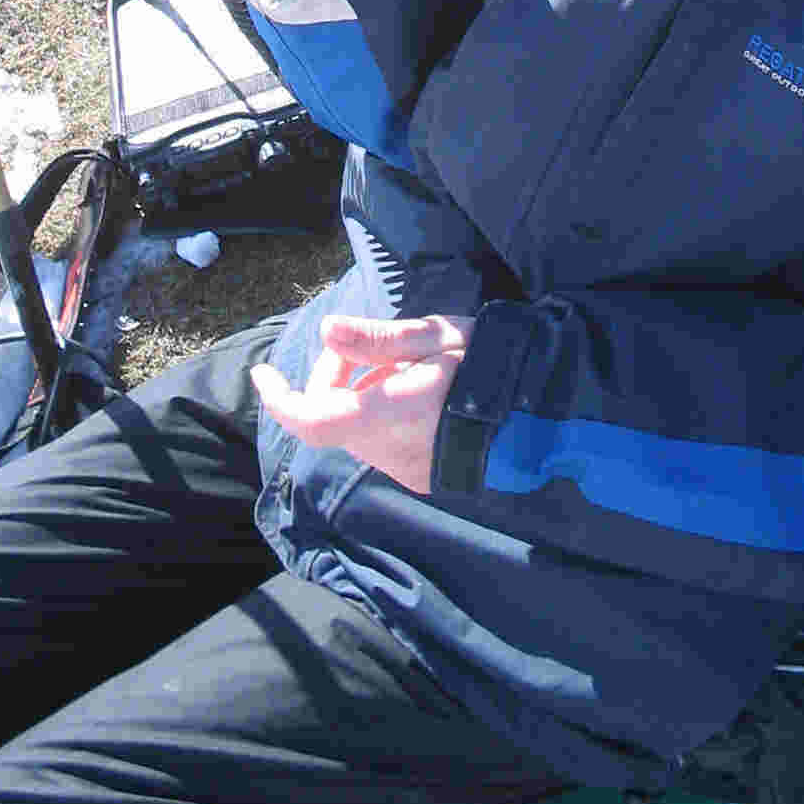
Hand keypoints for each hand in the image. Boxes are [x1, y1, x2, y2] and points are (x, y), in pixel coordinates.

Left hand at [251, 314, 475, 494]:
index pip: (312, 418)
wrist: (541, 421)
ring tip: (404, 366)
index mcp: (390, 414)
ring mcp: (403, 469)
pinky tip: (415, 390)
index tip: (262, 373)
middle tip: (373, 345)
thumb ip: (379, 338)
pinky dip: (380, 413)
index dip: (280, 398)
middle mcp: (388, 450)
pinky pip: (380, 441)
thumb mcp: (438, 338)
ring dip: (360, 393)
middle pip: (332, 415)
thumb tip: (326, 328)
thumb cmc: (492, 368)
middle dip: (337, 375)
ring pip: (355, 428)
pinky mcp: (418, 476)